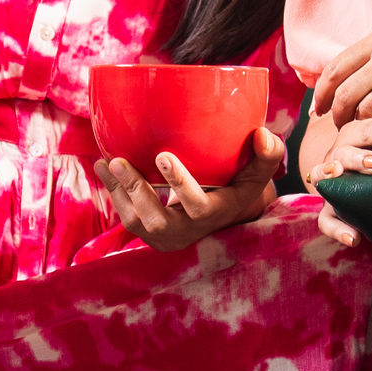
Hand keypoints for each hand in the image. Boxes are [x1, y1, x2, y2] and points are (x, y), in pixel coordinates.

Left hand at [97, 126, 283, 251]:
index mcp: (216, 214)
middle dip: (136, 191)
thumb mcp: (258, 173)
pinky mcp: (149, 234)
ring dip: (119, 193)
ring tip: (106, 162)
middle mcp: (189, 231)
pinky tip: (103, 168)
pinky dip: (113, 194)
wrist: (223, 216)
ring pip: (136, 222)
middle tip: (118, 161)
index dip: (179, 183)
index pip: (197, 205)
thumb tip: (262, 134)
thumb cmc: (239, 185)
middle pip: (158, 221)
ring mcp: (167, 236)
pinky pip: (127, 220)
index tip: (163, 155)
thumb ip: (268, 154)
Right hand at [299, 112, 371, 247]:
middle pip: (345, 150)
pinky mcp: (329, 210)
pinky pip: (326, 221)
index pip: (370, 128)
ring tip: (347, 186)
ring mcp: (331, 183)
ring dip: (337, 178)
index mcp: (355, 134)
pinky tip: (354, 238)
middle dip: (362, 156)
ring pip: (326, 177)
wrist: (362, 182)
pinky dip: (337, 229)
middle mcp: (338, 155)